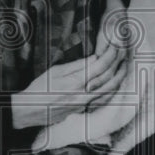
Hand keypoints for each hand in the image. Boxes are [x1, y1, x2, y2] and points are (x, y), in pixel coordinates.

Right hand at [11, 0, 128, 127]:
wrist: (30, 110)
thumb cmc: (39, 89)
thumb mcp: (55, 71)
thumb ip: (77, 66)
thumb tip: (95, 59)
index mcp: (76, 82)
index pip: (101, 66)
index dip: (110, 54)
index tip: (116, 43)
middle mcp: (84, 94)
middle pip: (109, 78)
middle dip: (118, 62)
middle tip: (123, 50)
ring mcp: (85, 104)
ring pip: (110, 90)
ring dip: (119, 76)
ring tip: (124, 64)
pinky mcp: (84, 110)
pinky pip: (104, 100)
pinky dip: (113, 90)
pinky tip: (116, 82)